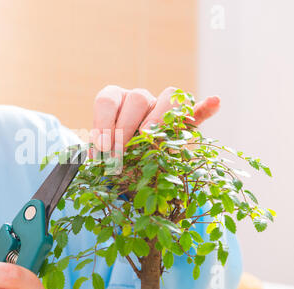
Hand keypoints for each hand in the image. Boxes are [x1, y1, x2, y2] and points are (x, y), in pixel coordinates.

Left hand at [89, 86, 220, 158]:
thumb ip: (102, 151)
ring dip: (158, 120)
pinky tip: (214, 102)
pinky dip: (205, 107)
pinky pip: (195, 111)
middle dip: (127, 127)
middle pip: (137, 98)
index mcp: (115, 101)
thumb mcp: (103, 153)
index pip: (107, 101)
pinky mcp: (182, 121)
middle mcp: (137, 99)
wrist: (129, 167)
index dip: (103, 122)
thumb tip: (96, 155)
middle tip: (121, 154)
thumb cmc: (112, 158)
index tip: (102, 147)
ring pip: (167, 99)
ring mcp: (161, 107)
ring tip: (150, 142)